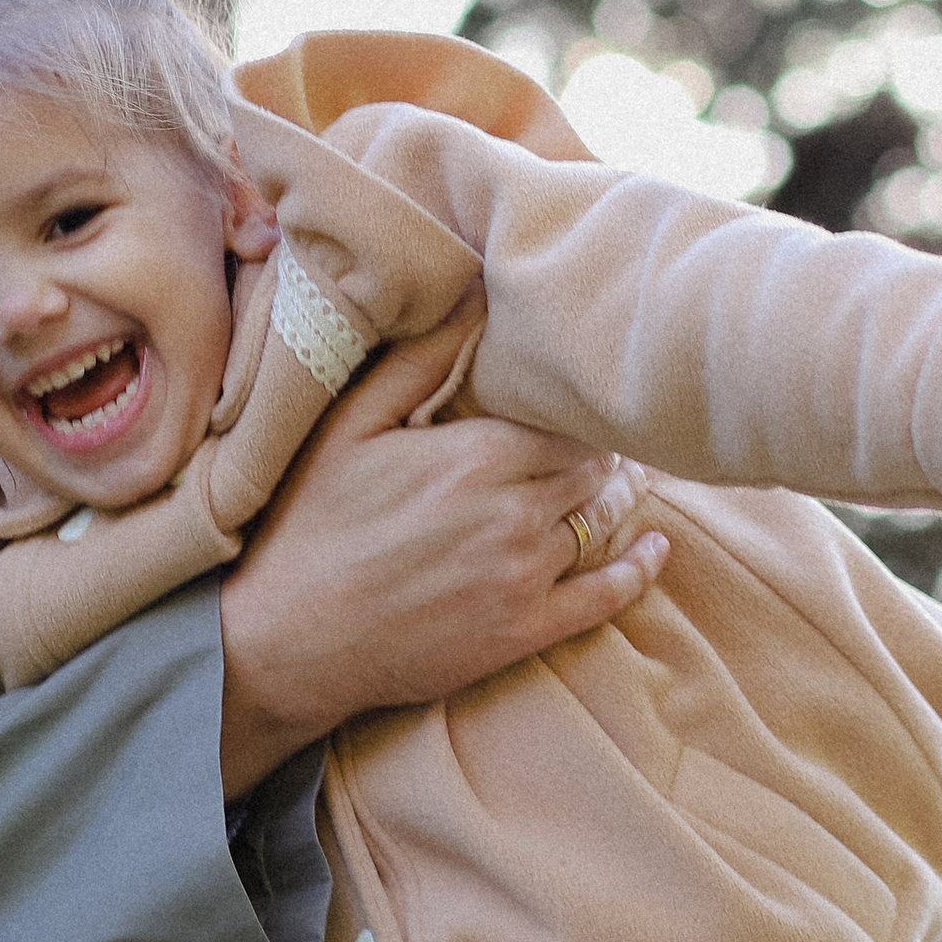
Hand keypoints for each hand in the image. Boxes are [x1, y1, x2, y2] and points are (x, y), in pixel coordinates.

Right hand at [219, 337, 669, 796]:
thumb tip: (470, 300)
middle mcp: (514, 515)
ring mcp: (524, 578)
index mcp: (476, 457)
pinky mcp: (523, 632)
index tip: (588, 399)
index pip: (568, 420)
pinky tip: (656, 548)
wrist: (285, 641)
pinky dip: (640, 569)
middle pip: (595, 469)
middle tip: (621, 435)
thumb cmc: (308, 526)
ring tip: (634, 481)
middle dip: (608, 450)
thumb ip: (416, 363)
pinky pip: (607, 595)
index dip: (583, 410)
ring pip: (605, 523)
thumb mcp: (348, 428)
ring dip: (624, 499)